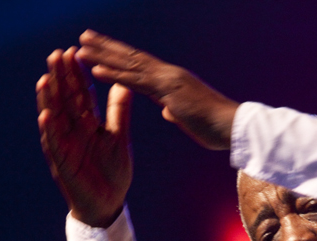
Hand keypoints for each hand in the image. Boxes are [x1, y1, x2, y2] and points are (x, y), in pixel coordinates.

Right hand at [37, 47, 131, 226]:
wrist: (109, 204)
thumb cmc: (112, 172)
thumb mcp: (118, 137)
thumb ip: (118, 111)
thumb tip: (123, 84)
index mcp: (87, 123)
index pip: (80, 93)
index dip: (78, 74)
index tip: (75, 51)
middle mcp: (72, 131)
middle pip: (64, 100)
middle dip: (60, 78)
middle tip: (56, 54)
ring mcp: (64, 146)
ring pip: (54, 119)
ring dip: (48, 100)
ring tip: (44, 79)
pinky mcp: (62, 164)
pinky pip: (53, 146)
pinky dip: (49, 131)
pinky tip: (45, 116)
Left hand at [76, 30, 238, 150]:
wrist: (235, 128)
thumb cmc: (217, 127)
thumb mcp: (190, 118)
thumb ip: (176, 110)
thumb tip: (167, 111)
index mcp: (173, 82)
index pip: (141, 66)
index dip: (119, 56)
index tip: (100, 49)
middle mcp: (169, 75)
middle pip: (131, 57)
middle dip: (106, 47)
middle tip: (84, 36)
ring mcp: (168, 80)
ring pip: (129, 64)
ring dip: (102, 55)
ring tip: (81, 46)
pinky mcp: (168, 92)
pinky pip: (136, 81)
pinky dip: (114, 74)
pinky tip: (94, 68)